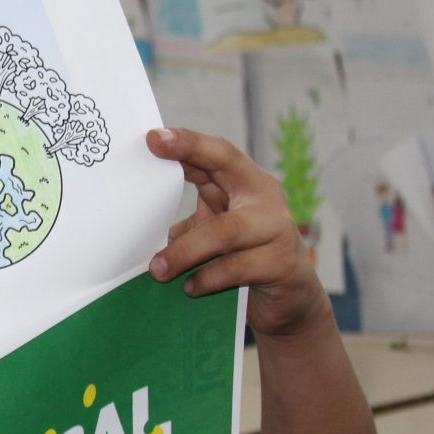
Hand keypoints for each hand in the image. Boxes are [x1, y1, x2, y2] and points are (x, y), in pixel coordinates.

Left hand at [146, 127, 328, 339]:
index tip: (153, 138)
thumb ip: (191, 215)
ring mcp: (277, 229)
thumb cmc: (247, 253)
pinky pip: (235, 269)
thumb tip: (141, 211)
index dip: (187, 142)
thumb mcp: (217, 227)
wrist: (291, 296)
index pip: (218, 153)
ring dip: (184, 252)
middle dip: (189, 158)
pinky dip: (206, 279)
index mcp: (247, 183)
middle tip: (148, 165)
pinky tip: (189, 288)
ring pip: (224, 231)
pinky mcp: (281, 263)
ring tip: (157, 270)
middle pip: (227, 168)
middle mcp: (266, 198)